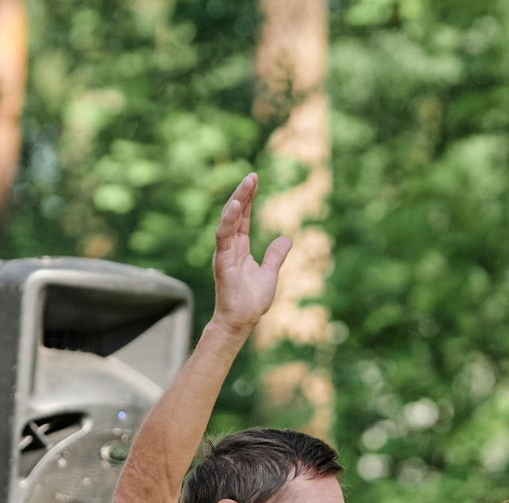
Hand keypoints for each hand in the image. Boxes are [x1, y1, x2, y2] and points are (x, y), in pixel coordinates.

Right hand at [211, 173, 290, 334]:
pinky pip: (223, 236)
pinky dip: (229, 220)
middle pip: (235, 214)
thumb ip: (275, 255)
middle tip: (252, 175)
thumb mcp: (269, 273)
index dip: (248, 199)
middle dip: (243, 194)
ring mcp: (224, 253)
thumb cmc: (251, 301)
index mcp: (239, 248)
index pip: (243, 217)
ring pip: (228, 220)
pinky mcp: (222, 261)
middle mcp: (229, 247)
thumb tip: (287, 238)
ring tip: (246, 183)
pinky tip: (236, 205)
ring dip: (237, 201)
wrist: (242, 321)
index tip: (255, 180)